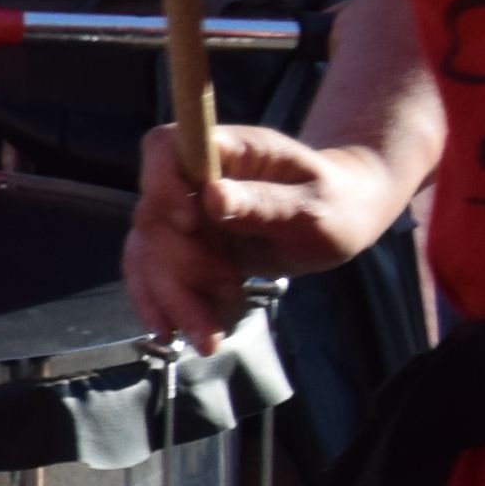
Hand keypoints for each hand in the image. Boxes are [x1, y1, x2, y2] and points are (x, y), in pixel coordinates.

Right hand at [130, 118, 402, 343]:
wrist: (337, 218)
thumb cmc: (335, 203)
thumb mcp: (313, 206)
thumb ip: (265, 202)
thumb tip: (212, 197)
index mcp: (225, 151)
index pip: (163, 148)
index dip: (163, 183)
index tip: (191, 222)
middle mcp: (190, 178)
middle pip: (152, 216)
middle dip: (179, 268)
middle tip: (229, 294)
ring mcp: (181, 213)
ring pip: (147, 253)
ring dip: (170, 298)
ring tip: (207, 337)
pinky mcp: (180, 246)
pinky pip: (151, 274)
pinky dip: (163, 305)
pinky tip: (182, 332)